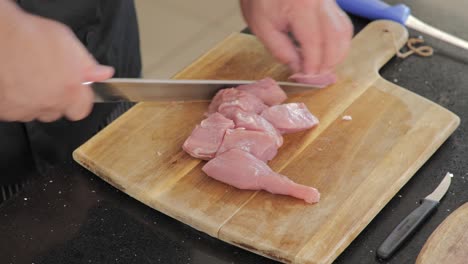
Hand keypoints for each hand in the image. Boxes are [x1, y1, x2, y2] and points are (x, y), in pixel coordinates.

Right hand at [0, 2, 113, 122]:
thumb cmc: (29, 36)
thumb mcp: (67, 42)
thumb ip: (88, 63)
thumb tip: (103, 73)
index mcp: (71, 89)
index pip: (82, 109)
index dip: (78, 99)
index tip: (74, 91)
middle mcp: (51, 103)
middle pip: (58, 110)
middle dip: (56, 98)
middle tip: (48, 79)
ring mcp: (27, 109)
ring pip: (36, 111)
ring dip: (35, 100)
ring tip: (28, 78)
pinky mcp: (6, 110)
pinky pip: (15, 109)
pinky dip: (15, 100)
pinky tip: (14, 82)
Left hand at [240, 0, 352, 75]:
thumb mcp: (262, 27)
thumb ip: (282, 51)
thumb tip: (299, 70)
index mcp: (301, 6)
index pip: (315, 44)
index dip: (313, 66)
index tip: (306, 78)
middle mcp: (320, 1)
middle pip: (336, 38)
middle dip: (328, 63)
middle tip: (315, 77)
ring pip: (344, 31)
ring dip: (336, 53)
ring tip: (321, 67)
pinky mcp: (329, 1)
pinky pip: (341, 23)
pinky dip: (337, 41)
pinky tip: (325, 52)